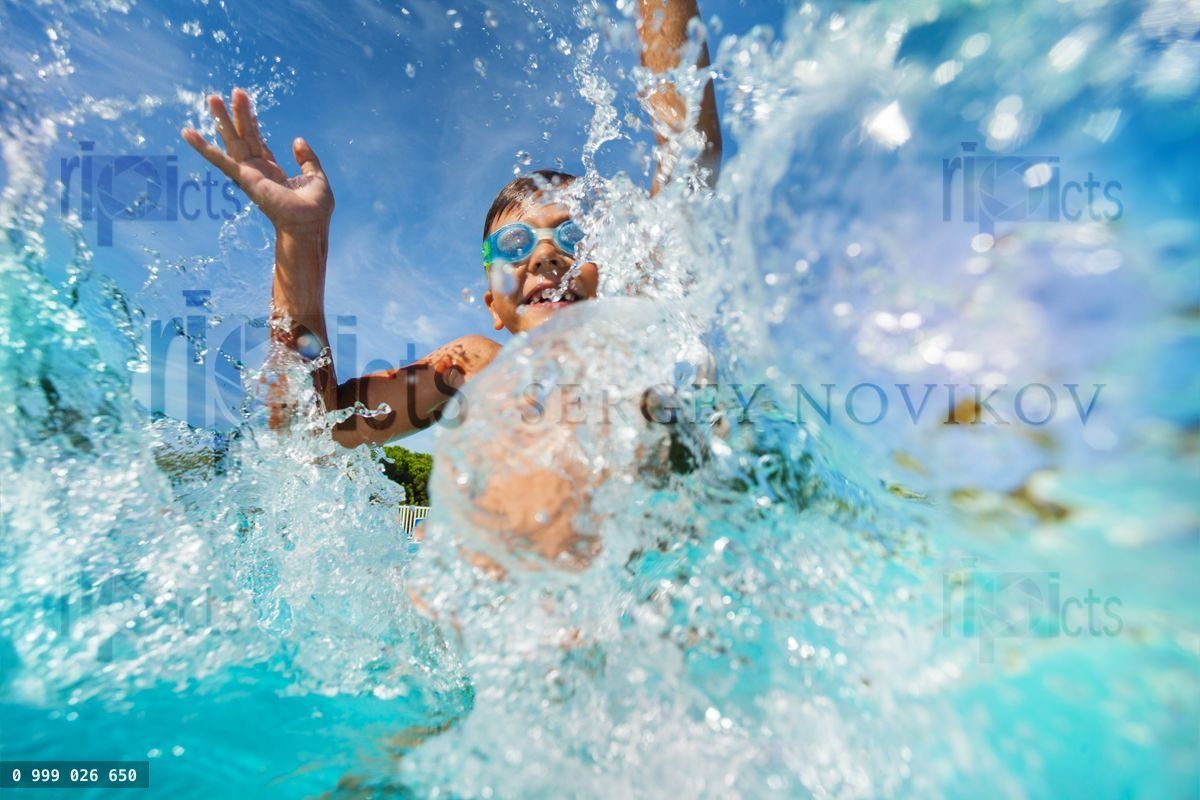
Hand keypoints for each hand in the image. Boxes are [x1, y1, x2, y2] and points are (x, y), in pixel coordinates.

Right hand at [181, 88, 332, 237]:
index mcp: (272, 171)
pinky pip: (220, 160)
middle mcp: (257, 170)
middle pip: (245, 136)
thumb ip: (307, 158)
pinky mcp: (244, 178)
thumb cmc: (315, 209)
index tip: (248, 105)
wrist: (310, 224)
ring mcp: (249, 174)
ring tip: (213, 97)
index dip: (253, 123)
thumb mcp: (316, 176)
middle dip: (238, 114)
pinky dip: (203, 147)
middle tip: (235, 91)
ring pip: (233, 141)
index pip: (259, 142)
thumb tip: (297, 140)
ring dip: (223, 119)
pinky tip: (188, 133)